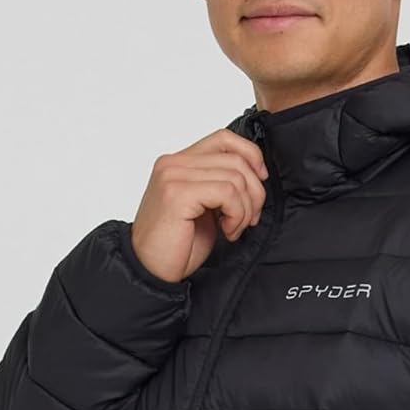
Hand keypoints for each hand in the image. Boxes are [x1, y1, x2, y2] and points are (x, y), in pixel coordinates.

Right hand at [127, 127, 268, 283]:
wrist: (150, 271)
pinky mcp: (178, 193)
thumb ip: (221, 184)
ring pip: (236, 176)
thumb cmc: (177, 245)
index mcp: (179, 162)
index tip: (259, 180)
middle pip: (236, 159)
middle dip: (254, 192)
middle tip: (249, 219)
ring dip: (244, 208)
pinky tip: (226, 230)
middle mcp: (173, 163)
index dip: (251, 155)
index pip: (224, 138)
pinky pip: (227, 192)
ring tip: (233, 228)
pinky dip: (236, 214)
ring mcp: (174, 176)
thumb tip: (256, 175)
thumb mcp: (206, 207)